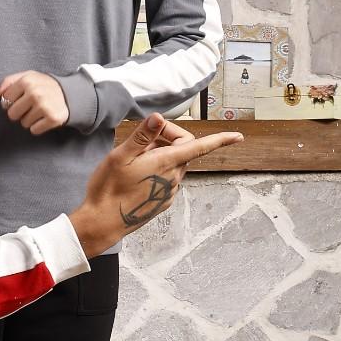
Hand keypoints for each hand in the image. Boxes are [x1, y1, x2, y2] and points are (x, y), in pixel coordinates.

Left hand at [0, 70, 68, 134]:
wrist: (69, 93)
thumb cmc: (44, 85)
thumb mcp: (28, 76)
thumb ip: (9, 82)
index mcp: (26, 81)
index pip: (5, 99)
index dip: (11, 101)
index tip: (21, 99)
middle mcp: (35, 93)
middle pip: (12, 114)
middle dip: (19, 112)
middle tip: (30, 106)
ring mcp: (44, 106)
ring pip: (23, 123)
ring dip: (30, 119)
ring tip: (39, 111)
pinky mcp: (52, 118)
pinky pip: (34, 130)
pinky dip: (38, 126)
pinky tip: (44, 117)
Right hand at [69, 117, 242, 258]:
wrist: (102, 222)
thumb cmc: (108, 188)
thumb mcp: (119, 156)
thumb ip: (141, 136)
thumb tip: (158, 117)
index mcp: (165, 163)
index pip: (200, 147)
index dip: (220, 140)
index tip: (238, 136)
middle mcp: (172, 178)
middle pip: (184, 149)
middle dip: (169, 137)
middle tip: (143, 138)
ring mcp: (168, 192)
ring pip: (175, 164)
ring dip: (162, 153)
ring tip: (135, 158)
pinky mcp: (162, 201)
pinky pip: (168, 178)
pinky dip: (159, 168)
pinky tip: (137, 174)